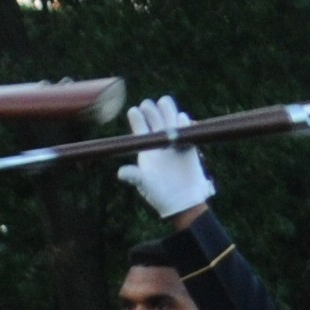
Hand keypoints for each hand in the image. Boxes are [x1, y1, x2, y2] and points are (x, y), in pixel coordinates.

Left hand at [115, 94, 217, 218]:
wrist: (182, 201)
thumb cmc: (160, 194)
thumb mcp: (145, 185)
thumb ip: (135, 176)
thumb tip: (121, 173)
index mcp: (145, 145)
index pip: (139, 123)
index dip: (137, 116)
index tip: (136, 112)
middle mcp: (159, 139)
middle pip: (155, 115)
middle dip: (152, 109)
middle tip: (150, 108)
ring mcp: (174, 140)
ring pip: (171, 116)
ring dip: (169, 109)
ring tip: (166, 107)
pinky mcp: (189, 144)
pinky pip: (188, 127)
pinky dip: (187, 122)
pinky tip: (185, 123)